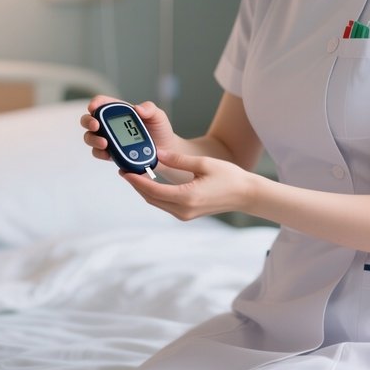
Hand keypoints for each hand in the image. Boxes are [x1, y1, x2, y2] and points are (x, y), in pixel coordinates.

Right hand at [79, 96, 177, 163]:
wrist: (164, 152)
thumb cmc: (160, 130)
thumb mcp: (158, 116)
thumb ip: (150, 109)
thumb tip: (138, 108)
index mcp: (120, 111)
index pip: (102, 103)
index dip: (95, 103)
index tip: (93, 107)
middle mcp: (110, 124)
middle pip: (89, 119)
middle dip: (88, 122)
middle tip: (96, 126)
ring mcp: (108, 139)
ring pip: (90, 137)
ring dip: (93, 139)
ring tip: (104, 143)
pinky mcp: (110, 153)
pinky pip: (98, 153)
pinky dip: (100, 153)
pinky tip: (107, 154)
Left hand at [120, 148, 254, 220]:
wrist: (245, 194)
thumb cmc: (228, 176)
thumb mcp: (203, 163)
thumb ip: (178, 159)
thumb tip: (157, 154)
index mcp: (186, 197)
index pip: (152, 190)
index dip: (136, 180)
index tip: (124, 170)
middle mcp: (183, 210)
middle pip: (151, 197)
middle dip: (136, 184)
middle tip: (125, 168)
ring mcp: (185, 215)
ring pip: (156, 202)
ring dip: (144, 189)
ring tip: (134, 172)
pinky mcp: (187, 214)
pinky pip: (164, 204)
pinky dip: (154, 193)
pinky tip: (150, 181)